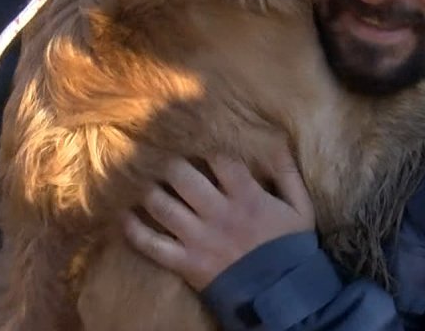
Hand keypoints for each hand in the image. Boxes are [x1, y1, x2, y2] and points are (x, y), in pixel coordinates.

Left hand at [123, 147, 314, 290]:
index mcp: (246, 196)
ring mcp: (198, 239)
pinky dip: (133, 230)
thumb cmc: (290, 247)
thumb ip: (287, 172)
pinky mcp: (185, 263)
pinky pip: (151, 245)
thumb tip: (276, 139)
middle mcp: (218, 213)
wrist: (281, 295)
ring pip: (162, 206)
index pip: (219, 158)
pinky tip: (123, 215)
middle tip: (159, 151)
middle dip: (168, 161)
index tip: (192, 130)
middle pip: (181, 176)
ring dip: (147, 189)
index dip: (203, 140)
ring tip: (140, 178)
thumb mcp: (300, 206)